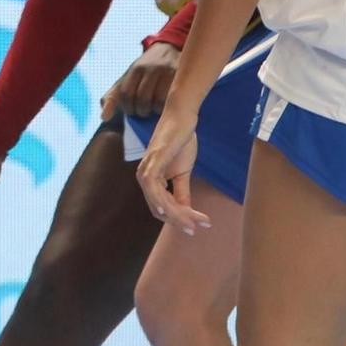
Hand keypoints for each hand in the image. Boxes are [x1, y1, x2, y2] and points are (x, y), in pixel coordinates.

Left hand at [100, 41, 180, 121]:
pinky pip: (173, 99)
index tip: (132, 110)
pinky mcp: (181, 76)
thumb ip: (112, 98)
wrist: (168, 50)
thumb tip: (104, 117)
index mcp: (135, 69)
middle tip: (144, 111)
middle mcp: (151, 68)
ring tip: (155, 110)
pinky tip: (166, 107)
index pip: (125, 94)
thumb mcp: (126, 79)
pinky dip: (168, 107)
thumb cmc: (144, 72)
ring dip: (155, 111)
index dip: (127, 107)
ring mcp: (167, 71)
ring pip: (158, 101)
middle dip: (141, 110)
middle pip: (142, 99)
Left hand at [136, 101, 209, 233]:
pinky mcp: (153, 161)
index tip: (198, 226)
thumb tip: (185, 213)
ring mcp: (146, 169)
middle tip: (202, 226)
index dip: (178, 220)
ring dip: (179, 215)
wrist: (182, 118)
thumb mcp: (183, 172)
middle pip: (159, 210)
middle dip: (181, 220)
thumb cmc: (181, 142)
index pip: (161, 209)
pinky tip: (176, 210)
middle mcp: (143, 176)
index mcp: (149, 180)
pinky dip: (164, 202)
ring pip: (158, 203)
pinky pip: (155, 188)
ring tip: (200, 221)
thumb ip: (181, 192)